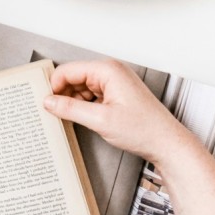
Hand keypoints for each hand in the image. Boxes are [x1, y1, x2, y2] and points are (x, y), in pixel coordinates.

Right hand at [43, 59, 188, 163]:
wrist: (168, 145)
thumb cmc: (144, 130)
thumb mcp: (100, 120)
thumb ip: (70, 108)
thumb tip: (48, 101)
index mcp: (107, 70)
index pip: (67, 70)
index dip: (54, 87)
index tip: (47, 103)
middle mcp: (110, 71)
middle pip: (73, 77)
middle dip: (64, 95)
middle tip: (58, 113)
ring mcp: (114, 82)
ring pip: (81, 87)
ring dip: (75, 102)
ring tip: (77, 119)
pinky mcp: (116, 94)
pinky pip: (91, 95)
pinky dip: (84, 106)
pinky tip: (87, 119)